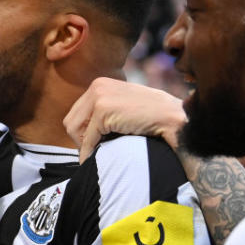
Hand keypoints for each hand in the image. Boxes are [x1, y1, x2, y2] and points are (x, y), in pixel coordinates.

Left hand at [63, 77, 187, 161]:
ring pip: (74, 129)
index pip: (76, 114)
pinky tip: (97, 159)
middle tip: (94, 153)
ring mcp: (99, 96)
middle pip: (70, 121)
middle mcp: (97, 86)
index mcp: (100, 84)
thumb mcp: (123, 108)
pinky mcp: (103, 109)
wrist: (174, 117)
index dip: (81, 134)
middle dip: (80, 140)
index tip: (94, 146)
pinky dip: (89, 152)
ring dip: (84, 146)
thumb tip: (80, 134)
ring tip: (99, 154)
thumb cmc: (152, 118)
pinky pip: (87, 138)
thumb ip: (104, 113)